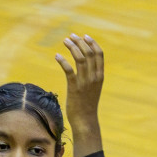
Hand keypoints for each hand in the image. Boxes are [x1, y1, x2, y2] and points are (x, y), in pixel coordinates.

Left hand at [54, 33, 104, 153]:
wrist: (85, 120)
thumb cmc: (87, 104)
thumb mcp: (93, 88)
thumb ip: (92, 75)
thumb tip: (86, 63)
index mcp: (100, 76)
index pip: (99, 54)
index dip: (92, 43)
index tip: (84, 36)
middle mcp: (94, 77)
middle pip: (89, 53)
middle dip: (80, 41)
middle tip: (71, 36)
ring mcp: (84, 83)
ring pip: (80, 58)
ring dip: (72, 47)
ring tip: (65, 41)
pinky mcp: (74, 88)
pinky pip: (69, 70)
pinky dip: (63, 61)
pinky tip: (57, 56)